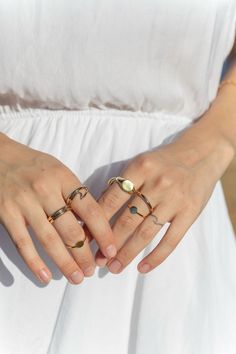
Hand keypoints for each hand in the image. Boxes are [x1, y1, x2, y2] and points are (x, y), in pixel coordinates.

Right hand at [0, 134, 116, 283]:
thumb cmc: (34, 165)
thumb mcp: (59, 171)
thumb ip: (75, 194)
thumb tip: (92, 224)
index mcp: (64, 178)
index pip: (91, 210)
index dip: (104, 234)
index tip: (111, 251)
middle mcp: (46, 190)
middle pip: (71, 230)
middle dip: (84, 255)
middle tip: (91, 271)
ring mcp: (25, 203)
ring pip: (50, 240)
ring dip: (66, 263)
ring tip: (76, 278)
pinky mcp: (7, 214)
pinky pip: (23, 243)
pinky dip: (35, 262)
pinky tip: (46, 276)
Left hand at [95, 131, 233, 273]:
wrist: (202, 152)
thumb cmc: (165, 160)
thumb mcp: (142, 162)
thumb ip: (123, 183)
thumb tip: (99, 210)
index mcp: (140, 168)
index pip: (112, 200)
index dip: (96, 222)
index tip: (86, 239)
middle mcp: (156, 183)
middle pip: (127, 220)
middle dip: (109, 243)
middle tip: (97, 260)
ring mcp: (175, 199)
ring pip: (145, 233)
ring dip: (127, 254)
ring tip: (114, 268)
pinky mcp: (190, 212)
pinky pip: (171, 240)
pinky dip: (156, 257)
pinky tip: (143, 268)